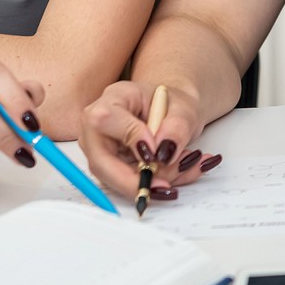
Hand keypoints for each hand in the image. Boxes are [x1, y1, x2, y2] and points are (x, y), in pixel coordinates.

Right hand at [79, 81, 220, 201]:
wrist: (172, 112)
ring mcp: (100, 149)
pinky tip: (181, 171)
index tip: (160, 152)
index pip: (106, 119)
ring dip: (153, 182)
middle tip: (166, 187)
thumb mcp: (185, 108)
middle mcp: (98, 125)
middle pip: (100, 161)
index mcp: (115, 97)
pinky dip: (157, 184)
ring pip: (114, 180)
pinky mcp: (109, 168)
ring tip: (186, 166)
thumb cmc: (173, 104)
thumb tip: (163, 153)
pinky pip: (128, 186)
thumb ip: (177, 127)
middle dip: (136, 181)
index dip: (131, 140)